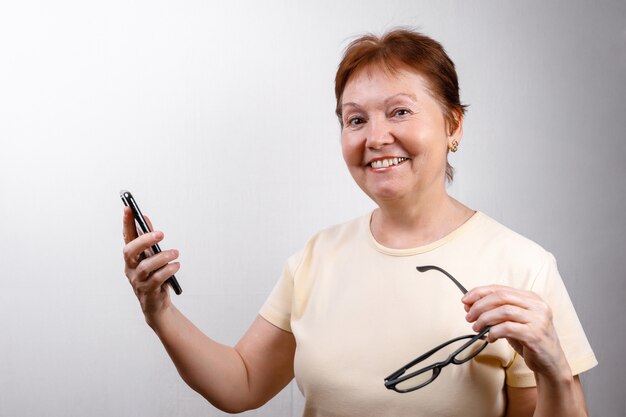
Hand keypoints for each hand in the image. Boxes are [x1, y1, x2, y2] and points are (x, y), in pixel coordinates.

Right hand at [122, 206, 180, 324]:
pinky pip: (157, 279)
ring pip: (146, 266)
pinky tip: (176, 266)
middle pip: (130, 251)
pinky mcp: (148, 291)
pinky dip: (168, 270)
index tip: (128, 207)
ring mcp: (137, 280)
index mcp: (131, 257)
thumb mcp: (151, 256)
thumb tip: (145, 218)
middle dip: (144, 240)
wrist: (157, 305)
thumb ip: (148, 239)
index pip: (126, 237)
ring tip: (175, 253)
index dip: (126, 223)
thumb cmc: (154, 277)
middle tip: (161, 234)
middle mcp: (130, 268)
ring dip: (163, 257)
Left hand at [462, 285, 569, 378]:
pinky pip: (508, 328)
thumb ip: (494, 311)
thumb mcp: (511, 321)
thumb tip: (468, 305)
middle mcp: (537, 305)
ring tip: (476, 327)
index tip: (465, 300)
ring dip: (485, 319)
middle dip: (480, 305)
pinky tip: (490, 337)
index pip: (500, 289)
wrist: (550, 363)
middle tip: (469, 316)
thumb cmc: (528, 340)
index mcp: (531, 298)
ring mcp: (538, 319)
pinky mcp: (536, 334)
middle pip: (501, 297)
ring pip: (504, 311)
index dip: (480, 292)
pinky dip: (494, 331)